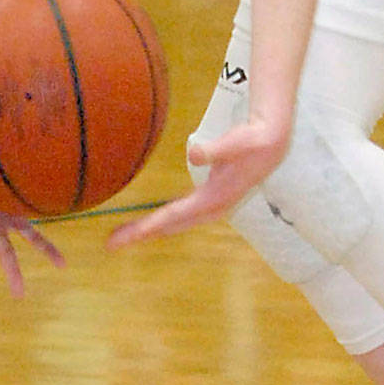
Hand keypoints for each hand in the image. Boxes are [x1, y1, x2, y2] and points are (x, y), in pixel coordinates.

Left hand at [106, 120, 288, 247]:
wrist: (270, 145)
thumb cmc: (251, 142)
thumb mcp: (234, 142)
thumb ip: (214, 150)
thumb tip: (194, 155)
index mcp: (213, 199)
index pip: (173, 217)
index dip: (148, 227)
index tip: (125, 238)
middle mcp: (210, 209)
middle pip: (170, 226)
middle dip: (142, 234)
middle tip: (112, 243)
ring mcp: (210, 207)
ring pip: (175, 224)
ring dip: (151, 229)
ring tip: (125, 235)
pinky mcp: (209, 201)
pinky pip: (181, 216)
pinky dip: (164, 221)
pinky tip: (152, 223)